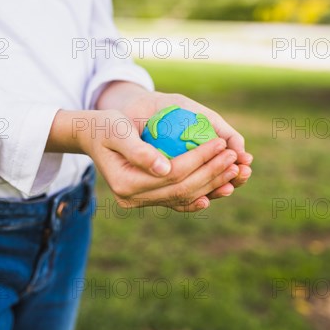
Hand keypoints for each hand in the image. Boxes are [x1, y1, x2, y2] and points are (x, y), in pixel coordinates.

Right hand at [97, 82, 252, 198]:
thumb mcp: (117, 130)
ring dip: (212, 186)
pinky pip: (178, 201)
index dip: (200, 159)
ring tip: (234, 172)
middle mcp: (133, 199)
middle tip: (235, 158)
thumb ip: (138, 150)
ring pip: (183, 197)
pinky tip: (219, 191)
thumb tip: (164, 168)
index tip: (221, 144)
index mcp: (126, 183)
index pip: (173, 173)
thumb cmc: (106, 127)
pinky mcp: (148, 199)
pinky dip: (199, 197)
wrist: (94, 137)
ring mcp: (141, 202)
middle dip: (212, 173)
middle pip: (182, 188)